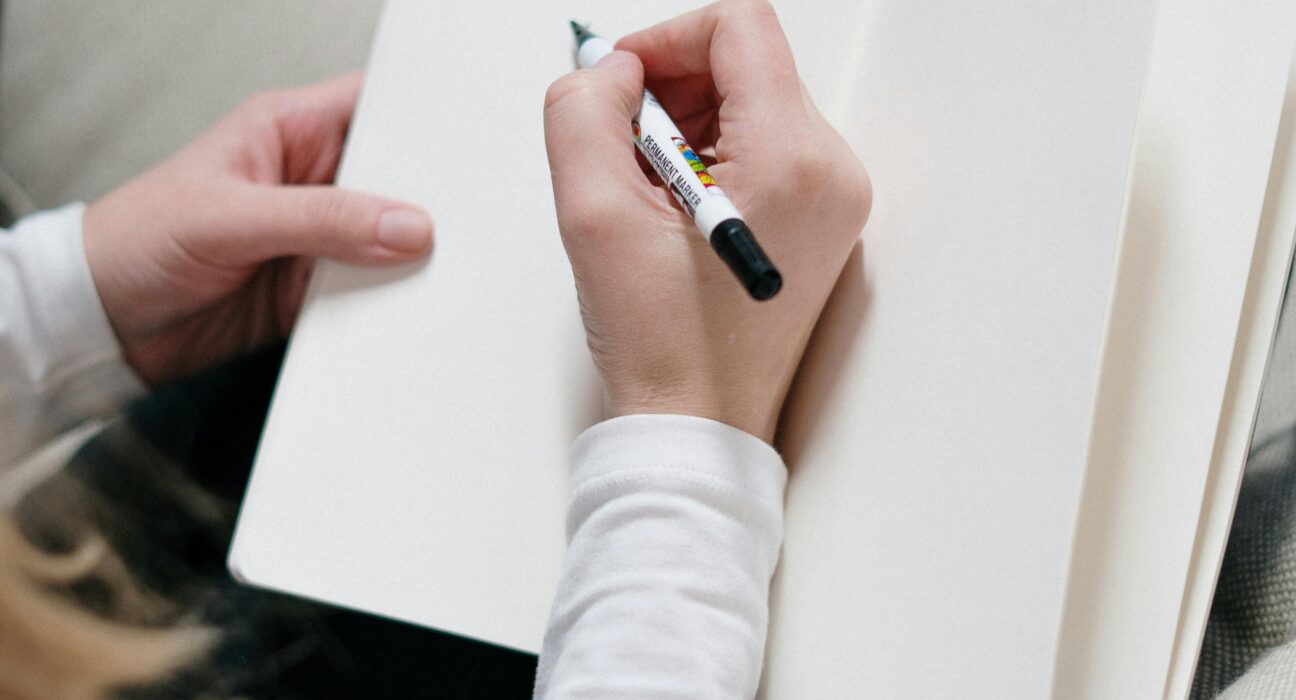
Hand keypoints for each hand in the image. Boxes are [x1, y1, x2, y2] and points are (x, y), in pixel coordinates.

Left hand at [83, 73, 432, 384]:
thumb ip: (321, 220)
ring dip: (413, 258)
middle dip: (429, 200)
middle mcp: (312, 182)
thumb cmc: (136, 241)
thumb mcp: (229, 218)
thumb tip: (405, 226)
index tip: (463, 149)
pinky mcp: (316, 289)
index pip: (374, 106)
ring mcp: (318, 238)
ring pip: (392, 241)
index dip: (422, 119)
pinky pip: (372, 292)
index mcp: (289, 131)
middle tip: (465, 221)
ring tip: (446, 268)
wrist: (104, 324)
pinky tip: (410, 305)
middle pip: (397, 179)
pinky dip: (391, 303)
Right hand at [544, 0, 870, 442]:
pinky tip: (674, 213)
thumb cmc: (661, 343)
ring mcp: (834, 198)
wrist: (699, 425)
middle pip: (749, 64)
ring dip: (687, 127)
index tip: (622, 81)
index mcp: (791, 159)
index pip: (740, 27)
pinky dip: (710, 159)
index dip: (666, 39)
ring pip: (753, 105)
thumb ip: (585, 112)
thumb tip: (611, 71)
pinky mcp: (821, 220)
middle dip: (673, 89)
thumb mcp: (593, 215)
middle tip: (624, 151)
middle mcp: (831, 171)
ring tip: (648, 195)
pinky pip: (763, 149)